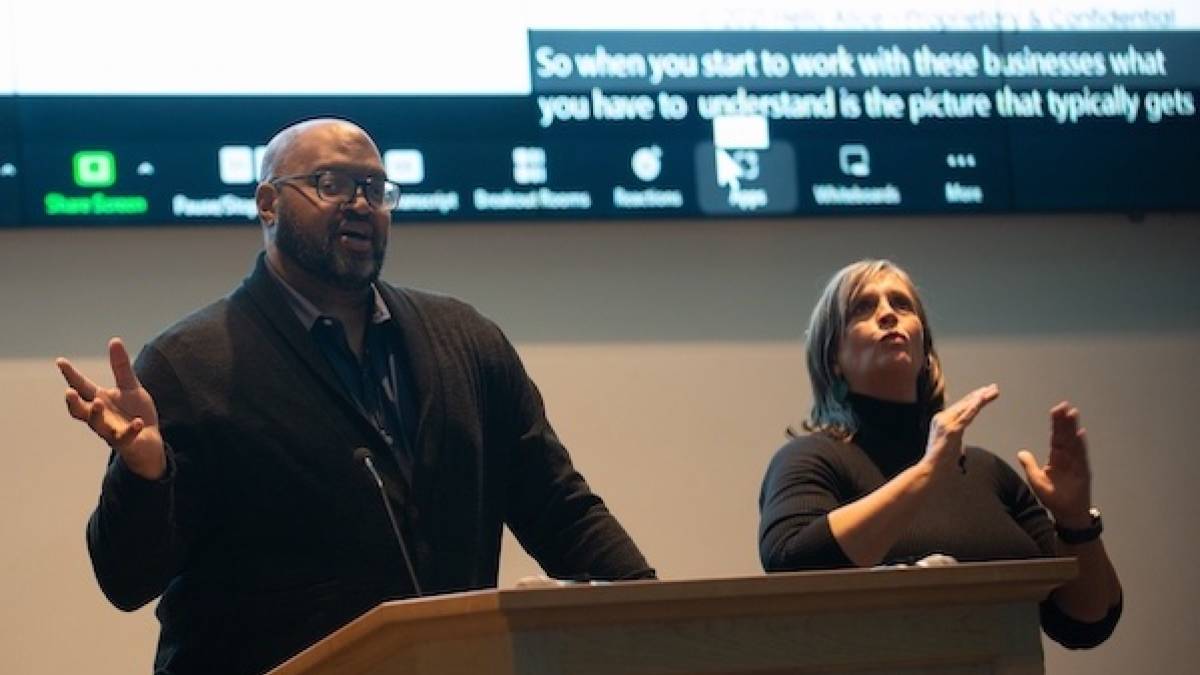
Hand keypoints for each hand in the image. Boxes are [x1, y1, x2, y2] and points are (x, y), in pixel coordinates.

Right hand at [57, 338, 165, 479]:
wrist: (149, 441)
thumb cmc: (135, 413)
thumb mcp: (130, 387)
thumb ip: (121, 367)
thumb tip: (114, 340)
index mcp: (100, 400)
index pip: (82, 386)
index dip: (70, 375)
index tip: (60, 361)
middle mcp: (101, 416)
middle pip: (80, 410)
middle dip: (73, 402)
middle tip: (69, 392)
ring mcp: (111, 431)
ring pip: (97, 426)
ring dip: (96, 415)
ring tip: (98, 402)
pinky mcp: (125, 442)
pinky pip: (125, 437)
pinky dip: (130, 430)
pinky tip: (137, 422)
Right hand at [922, 384, 998, 476]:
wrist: (930, 469)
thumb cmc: (940, 460)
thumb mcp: (949, 442)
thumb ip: (955, 434)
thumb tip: (962, 432)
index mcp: (941, 420)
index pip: (960, 406)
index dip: (973, 398)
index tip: (985, 392)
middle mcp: (941, 418)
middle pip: (964, 403)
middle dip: (980, 394)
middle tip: (994, 387)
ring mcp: (945, 423)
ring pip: (967, 407)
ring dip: (981, 397)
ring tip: (993, 391)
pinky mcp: (951, 430)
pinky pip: (966, 415)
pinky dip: (975, 406)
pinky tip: (983, 398)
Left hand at [1017, 402, 1091, 526]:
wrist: (1068, 514)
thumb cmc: (1053, 498)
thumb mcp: (1036, 480)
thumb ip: (1030, 465)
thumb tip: (1021, 452)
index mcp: (1057, 459)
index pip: (1056, 437)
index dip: (1056, 424)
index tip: (1055, 410)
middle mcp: (1067, 459)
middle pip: (1065, 436)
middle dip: (1064, 422)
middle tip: (1063, 405)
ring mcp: (1076, 465)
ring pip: (1073, 443)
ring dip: (1073, 429)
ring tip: (1072, 414)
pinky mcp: (1082, 473)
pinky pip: (1081, 457)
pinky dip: (1080, 446)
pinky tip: (1080, 434)